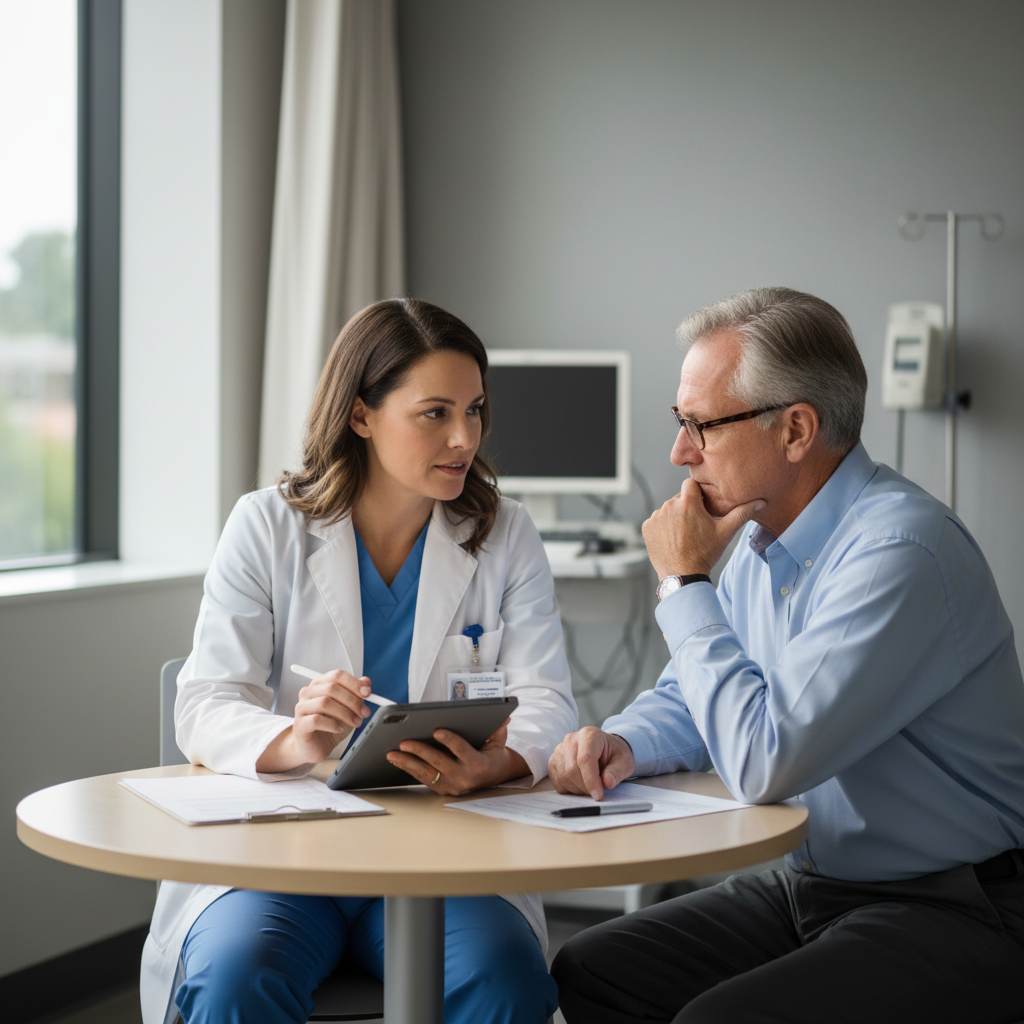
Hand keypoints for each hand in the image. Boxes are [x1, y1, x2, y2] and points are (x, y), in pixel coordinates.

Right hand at [256, 669, 372, 772]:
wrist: (316, 746)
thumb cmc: (331, 725)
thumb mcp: (348, 708)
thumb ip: (356, 693)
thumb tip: (366, 682)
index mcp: (321, 684)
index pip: (337, 675)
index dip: (354, 683)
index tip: (367, 693)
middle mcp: (309, 692)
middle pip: (332, 688)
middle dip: (353, 700)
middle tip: (364, 712)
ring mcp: (302, 707)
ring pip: (324, 703)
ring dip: (345, 713)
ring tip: (355, 722)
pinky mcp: (299, 724)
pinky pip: (316, 720)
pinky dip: (332, 724)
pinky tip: (339, 729)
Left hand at [386, 718, 529, 795]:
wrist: (493, 776)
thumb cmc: (492, 754)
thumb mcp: (498, 741)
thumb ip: (498, 729)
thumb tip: (503, 716)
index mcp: (478, 764)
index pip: (462, 750)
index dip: (450, 741)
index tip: (437, 730)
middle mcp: (464, 777)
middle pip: (439, 762)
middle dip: (420, 751)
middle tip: (404, 742)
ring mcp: (452, 785)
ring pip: (426, 773)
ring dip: (407, 763)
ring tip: (392, 754)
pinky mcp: (443, 789)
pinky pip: (423, 779)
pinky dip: (408, 769)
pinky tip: (397, 760)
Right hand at [548, 727, 635, 800]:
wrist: (605, 749)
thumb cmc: (614, 755)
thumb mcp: (624, 762)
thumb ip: (617, 772)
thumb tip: (607, 782)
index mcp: (589, 735)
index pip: (585, 759)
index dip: (590, 780)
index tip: (598, 796)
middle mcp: (571, 739)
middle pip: (572, 770)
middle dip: (586, 786)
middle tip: (598, 790)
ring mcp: (559, 750)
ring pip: (564, 777)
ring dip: (578, 789)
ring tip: (591, 783)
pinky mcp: (553, 762)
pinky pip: (558, 782)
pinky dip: (570, 789)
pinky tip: (581, 783)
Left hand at [642, 478, 764, 578]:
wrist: (683, 576)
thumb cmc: (705, 554)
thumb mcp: (726, 532)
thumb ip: (742, 513)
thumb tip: (761, 502)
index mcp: (688, 502)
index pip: (691, 484)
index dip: (698, 494)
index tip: (702, 506)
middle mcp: (669, 506)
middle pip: (680, 498)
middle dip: (687, 508)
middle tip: (696, 526)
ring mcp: (656, 517)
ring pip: (668, 510)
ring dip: (674, 518)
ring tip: (684, 535)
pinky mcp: (646, 527)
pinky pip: (656, 521)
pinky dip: (663, 528)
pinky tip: (672, 540)